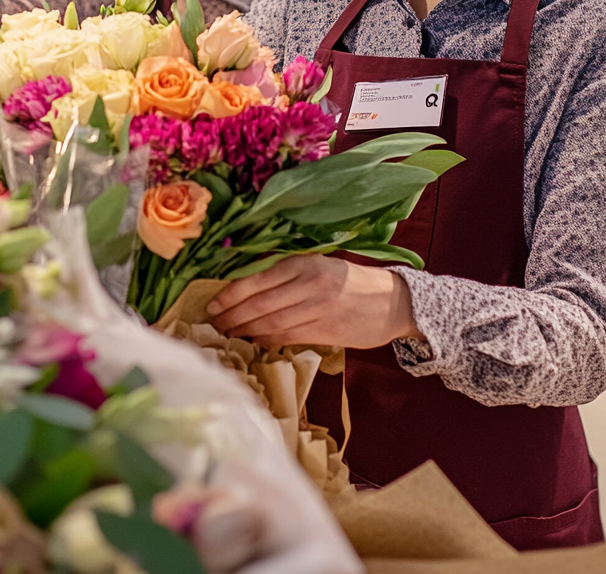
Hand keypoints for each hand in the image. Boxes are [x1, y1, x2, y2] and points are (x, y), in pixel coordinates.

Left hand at [206, 255, 423, 348]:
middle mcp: (309, 285)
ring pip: (271, 324)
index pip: (257, 279)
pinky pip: (287, 338)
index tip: (212, 304)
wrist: (393, 301)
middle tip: (214, 325)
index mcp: (305, 263)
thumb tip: (246, 287)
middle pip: (260, 304)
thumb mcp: (320, 266)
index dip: (230, 294)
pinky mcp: (326, 332)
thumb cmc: (351, 282)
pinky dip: (267, 341)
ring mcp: (318, 310)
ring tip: (229, 335)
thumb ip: (287, 274)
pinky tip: (254, 342)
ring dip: (245, 331)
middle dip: (232, 317)